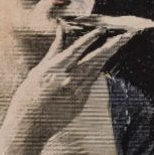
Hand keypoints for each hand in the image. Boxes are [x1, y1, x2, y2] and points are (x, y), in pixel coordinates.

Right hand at [4, 22, 142, 145]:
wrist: (29, 124)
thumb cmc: (28, 95)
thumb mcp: (38, 70)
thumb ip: (54, 50)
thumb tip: (61, 30)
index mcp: (55, 69)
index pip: (77, 50)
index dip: (90, 39)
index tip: (101, 30)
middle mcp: (69, 80)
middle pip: (95, 60)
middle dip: (111, 46)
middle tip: (124, 36)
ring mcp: (77, 92)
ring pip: (97, 70)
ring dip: (108, 56)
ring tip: (118, 44)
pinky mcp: (81, 102)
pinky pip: (91, 82)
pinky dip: (97, 70)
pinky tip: (103, 60)